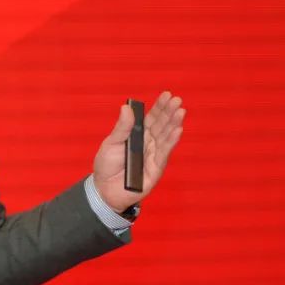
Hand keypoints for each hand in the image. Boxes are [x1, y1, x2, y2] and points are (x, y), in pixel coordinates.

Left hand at [93, 91, 184, 212]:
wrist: (104, 189)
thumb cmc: (107, 165)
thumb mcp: (111, 143)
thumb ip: (122, 127)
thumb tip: (126, 107)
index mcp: (138, 135)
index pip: (151, 118)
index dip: (160, 107)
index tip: (167, 95)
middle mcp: (149, 143)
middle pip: (161, 126)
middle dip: (170, 113)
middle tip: (177, 100)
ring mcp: (154, 155)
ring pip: (166, 137)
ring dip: (174, 124)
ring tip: (181, 111)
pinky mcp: (156, 168)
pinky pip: (164, 153)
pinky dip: (171, 141)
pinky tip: (178, 130)